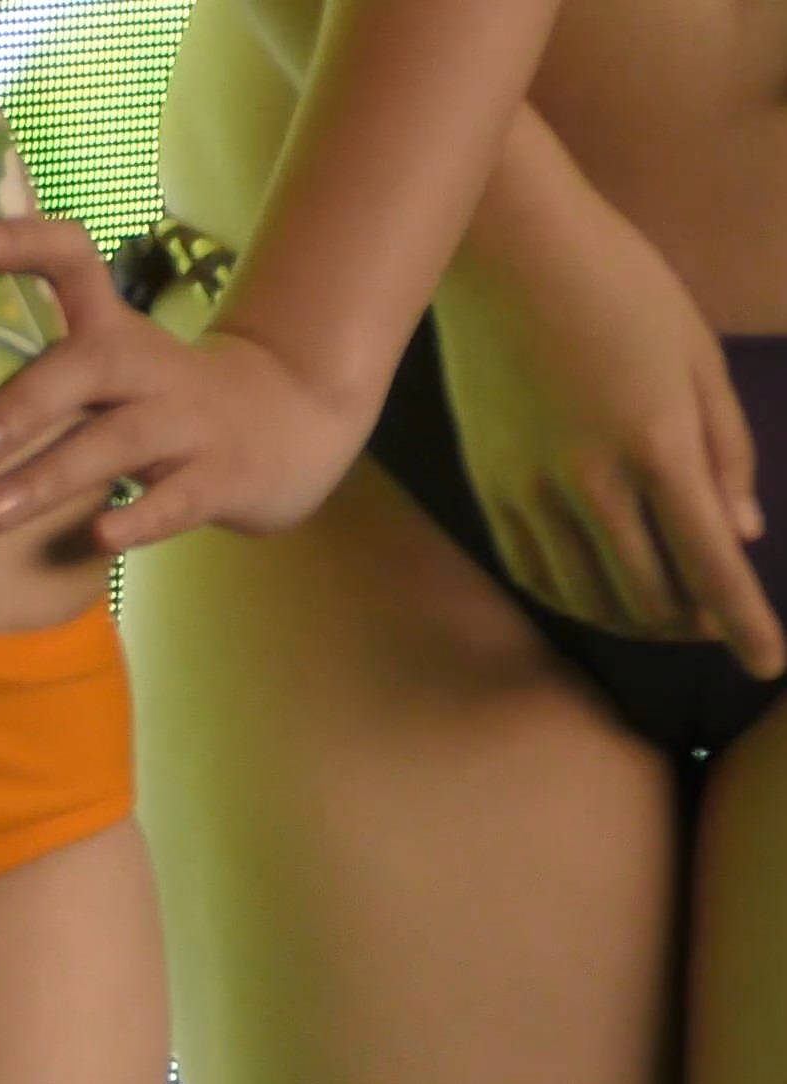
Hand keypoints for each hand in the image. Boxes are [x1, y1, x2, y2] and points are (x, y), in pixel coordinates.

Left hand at [0, 217, 371, 552]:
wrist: (294, 426)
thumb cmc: (167, 405)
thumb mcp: (117, 368)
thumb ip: (46, 370)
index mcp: (118, 335)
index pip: (76, 263)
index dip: (26, 244)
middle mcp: (152, 369)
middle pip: (88, 365)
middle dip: (18, 407)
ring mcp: (189, 423)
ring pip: (117, 442)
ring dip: (48, 477)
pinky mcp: (220, 478)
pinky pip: (175, 499)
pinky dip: (137, 517)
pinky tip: (97, 534)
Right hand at [434, 194, 782, 674]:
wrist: (508, 255)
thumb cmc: (621, 288)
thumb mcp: (700, 360)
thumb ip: (726, 453)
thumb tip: (738, 537)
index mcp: (660, 444)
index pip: (712, 565)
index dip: (746, 624)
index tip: (769, 664)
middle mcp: (592, 481)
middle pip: (648, 595)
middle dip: (692, 625)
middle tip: (719, 626)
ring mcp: (531, 489)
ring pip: (587, 594)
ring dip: (634, 620)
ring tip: (664, 619)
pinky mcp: (489, 486)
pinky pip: (535, 571)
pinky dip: (573, 598)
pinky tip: (596, 596)